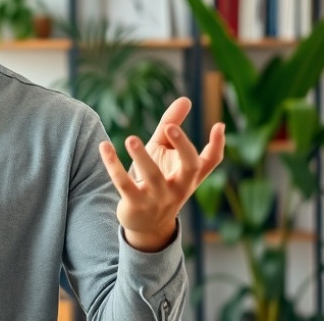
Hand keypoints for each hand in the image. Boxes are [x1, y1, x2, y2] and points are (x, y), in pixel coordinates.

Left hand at [98, 97, 224, 251]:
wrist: (146, 224)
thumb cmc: (159, 180)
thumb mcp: (165, 153)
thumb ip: (171, 126)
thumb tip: (185, 99)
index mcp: (190, 175)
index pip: (210, 161)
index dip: (217, 145)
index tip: (218, 125)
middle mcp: (179, 186)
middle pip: (190, 168)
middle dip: (182, 147)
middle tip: (170, 127)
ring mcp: (158, 197)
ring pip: (153, 176)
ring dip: (141, 156)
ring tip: (131, 138)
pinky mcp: (135, 204)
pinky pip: (124, 183)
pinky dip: (113, 165)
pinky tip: (105, 146)